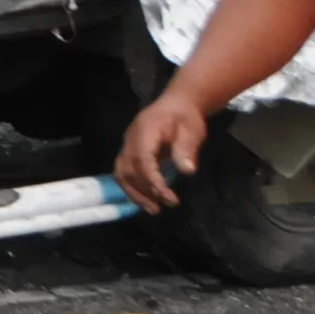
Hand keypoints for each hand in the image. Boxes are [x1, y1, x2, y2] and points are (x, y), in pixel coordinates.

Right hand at [115, 89, 208, 211]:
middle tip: (163, 207)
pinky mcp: (129, 151)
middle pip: (129, 169)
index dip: (153, 181)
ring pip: (122, 172)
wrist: (176, 104)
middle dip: (143, 191)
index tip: (169, 198)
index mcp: (145, 131)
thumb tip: (187, 171)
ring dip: (134, 193)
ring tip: (152, 209)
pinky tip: (144, 198)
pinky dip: (131, 187)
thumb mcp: (192, 130)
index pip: (143, 160)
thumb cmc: (185, 117)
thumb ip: (187, 149)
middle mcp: (131, 139)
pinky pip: (123, 171)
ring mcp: (127, 144)